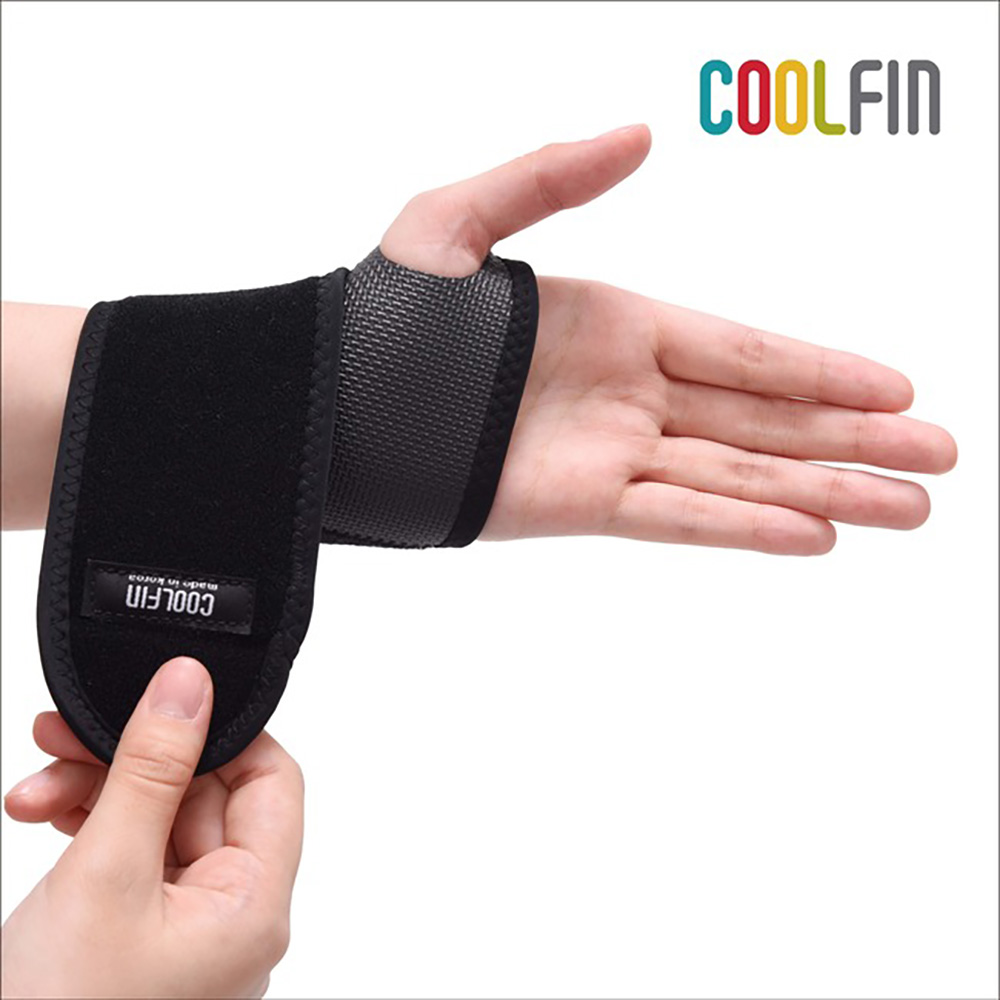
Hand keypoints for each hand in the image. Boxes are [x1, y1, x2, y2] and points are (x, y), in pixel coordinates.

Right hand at [1, 658, 303, 998]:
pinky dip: (91, 829)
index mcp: (254, 905)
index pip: (272, 782)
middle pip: (206, 797)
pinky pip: (133, 860)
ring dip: (100, 791)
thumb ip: (152, 770)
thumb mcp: (105, 874)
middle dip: (134, 759)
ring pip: (161, 824)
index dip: (225, 732)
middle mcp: (232, 919)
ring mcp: (186, 933)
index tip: (168, 700)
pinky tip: (46, 812)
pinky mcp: (142, 941)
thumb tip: (189, 683)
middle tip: (67, 734)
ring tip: (38, 783)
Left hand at [382, 125, 956, 553]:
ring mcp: (615, 452)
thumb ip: (550, 175)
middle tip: (940, 455)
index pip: (745, 350)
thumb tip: (639, 133)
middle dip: (855, 437)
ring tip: (911, 507)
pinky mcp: (583, 504)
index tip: (894, 385)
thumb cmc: (384, 316)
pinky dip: (748, 526)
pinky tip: (817, 533)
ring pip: (742, 476)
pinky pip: (681, 516)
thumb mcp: (459, 218)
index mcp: (619, 324)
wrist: (334, 408)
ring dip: (829, 489)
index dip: (823, 369)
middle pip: (767, 419)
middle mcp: (632, 393)